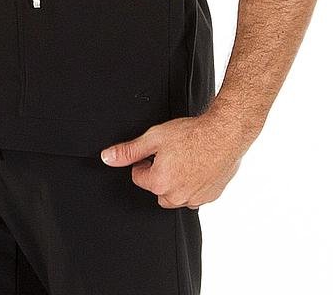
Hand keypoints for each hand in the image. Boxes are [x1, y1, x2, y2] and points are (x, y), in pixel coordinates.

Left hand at [99, 111, 249, 209]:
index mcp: (160, 183)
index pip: (138, 176)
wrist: (224, 133)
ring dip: (177, 180)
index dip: (145, 160)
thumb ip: (129, 150)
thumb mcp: (154, 137)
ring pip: (176, 194)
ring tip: (186, 157)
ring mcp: (195, 199)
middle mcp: (176, 196)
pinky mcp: (210, 197)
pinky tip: (199, 165)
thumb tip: (108, 157)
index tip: (158, 150)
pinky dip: (194, 184)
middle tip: (172, 153)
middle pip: (157, 188)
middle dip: (160, 173)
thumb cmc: (193, 134)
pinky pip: (194, 194)